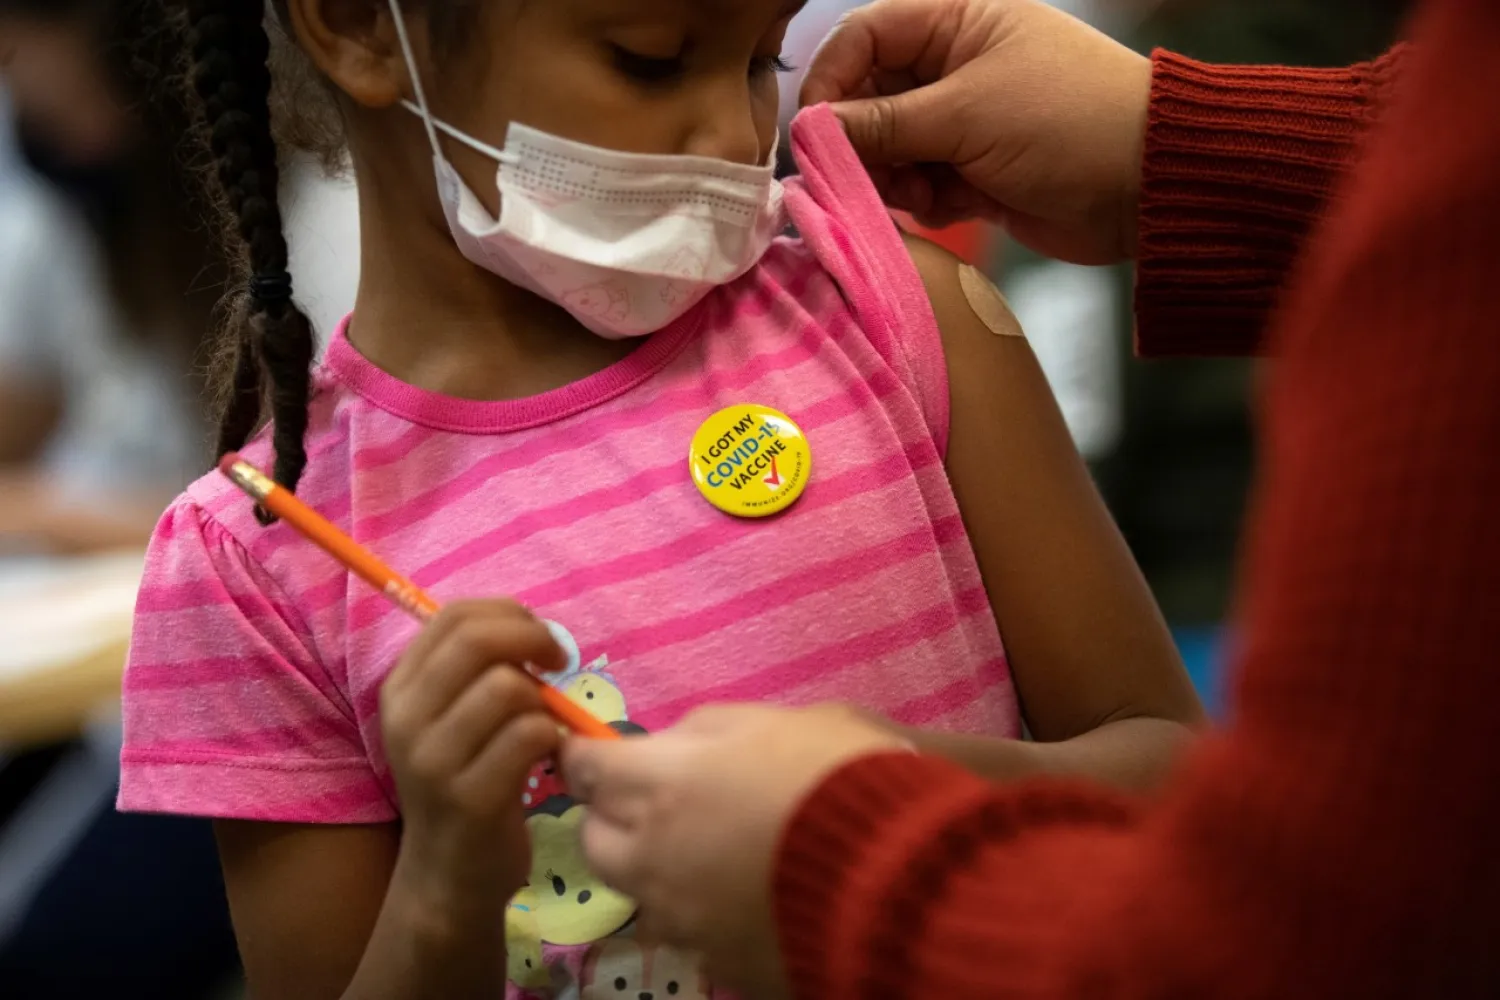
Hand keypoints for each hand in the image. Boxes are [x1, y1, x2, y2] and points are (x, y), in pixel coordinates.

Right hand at [380, 601, 564, 924]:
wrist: (448, 875)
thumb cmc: (463, 782)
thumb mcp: (449, 720)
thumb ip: (474, 670)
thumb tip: (526, 624)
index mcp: (401, 689)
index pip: (452, 616)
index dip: (508, 613)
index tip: (537, 638)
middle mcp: (406, 719)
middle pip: (478, 640)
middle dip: (533, 640)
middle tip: (559, 664)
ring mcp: (434, 760)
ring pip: (507, 687)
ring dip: (543, 699)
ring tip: (543, 725)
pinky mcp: (470, 797)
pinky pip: (529, 734)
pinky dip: (552, 735)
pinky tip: (548, 755)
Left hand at [561, 704, 910, 996]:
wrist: (900, 875)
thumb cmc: (841, 776)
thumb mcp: (783, 719)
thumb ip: (713, 730)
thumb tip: (679, 746)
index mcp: (658, 783)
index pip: (583, 767)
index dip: (591, 757)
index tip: (605, 754)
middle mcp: (650, 855)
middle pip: (594, 837)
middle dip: (615, 816)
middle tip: (661, 801)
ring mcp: (680, 918)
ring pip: (634, 891)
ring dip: (654, 867)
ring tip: (709, 852)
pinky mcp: (714, 960)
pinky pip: (685, 930)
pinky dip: (700, 909)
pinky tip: (745, 893)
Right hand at [801, 0, 1152, 263]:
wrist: (1148, 185)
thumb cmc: (1066, 122)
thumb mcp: (964, 113)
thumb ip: (881, 124)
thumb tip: (812, 132)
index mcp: (957, 23)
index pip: (866, 37)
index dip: (832, 79)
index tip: (815, 129)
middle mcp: (956, 67)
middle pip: (870, 98)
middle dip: (859, 139)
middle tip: (854, 176)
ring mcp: (966, 124)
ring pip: (891, 149)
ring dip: (889, 177)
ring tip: (914, 195)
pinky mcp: (977, 175)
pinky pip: (920, 186)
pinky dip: (920, 201)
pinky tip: (941, 209)